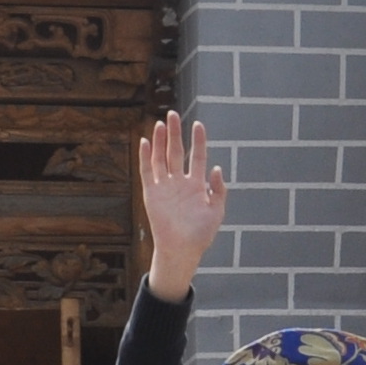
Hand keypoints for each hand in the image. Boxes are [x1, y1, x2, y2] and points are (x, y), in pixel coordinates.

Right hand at [138, 111, 229, 299]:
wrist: (182, 250)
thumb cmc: (201, 234)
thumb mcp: (216, 211)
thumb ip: (219, 190)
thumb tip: (217, 168)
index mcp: (196, 185)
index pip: (197, 157)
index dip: (198, 141)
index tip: (198, 125)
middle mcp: (179, 182)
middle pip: (176, 152)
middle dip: (175, 133)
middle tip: (172, 114)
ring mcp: (165, 186)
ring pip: (161, 158)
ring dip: (161, 141)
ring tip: (161, 123)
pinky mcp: (151, 193)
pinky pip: (147, 171)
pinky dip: (146, 157)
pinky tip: (146, 142)